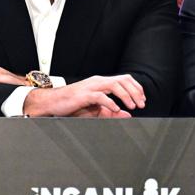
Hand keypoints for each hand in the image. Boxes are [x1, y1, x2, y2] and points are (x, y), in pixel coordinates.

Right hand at [23, 74, 144, 116]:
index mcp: (102, 83)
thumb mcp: (95, 110)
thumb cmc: (73, 105)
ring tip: (132, 106)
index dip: (136, 88)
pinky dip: (110, 103)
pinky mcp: (83, 95)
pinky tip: (116, 109)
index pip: (125, 79)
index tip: (143, 99)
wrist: (52, 103)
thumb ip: (111, 112)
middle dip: (135, 92)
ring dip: (126, 95)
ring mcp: (91, 87)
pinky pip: (100, 96)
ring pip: (114, 85)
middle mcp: (98, 82)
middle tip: (141, 104)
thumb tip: (127, 115)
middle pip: (123, 80)